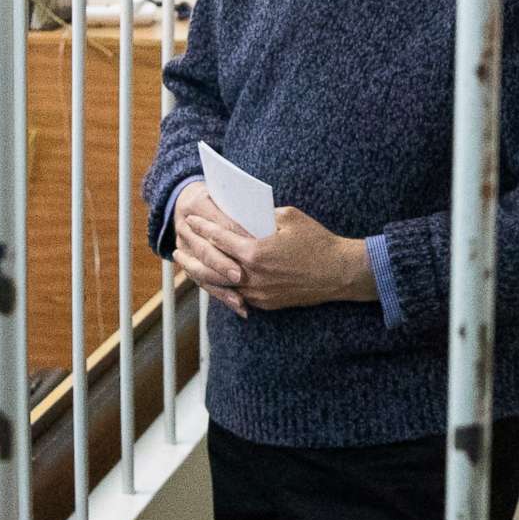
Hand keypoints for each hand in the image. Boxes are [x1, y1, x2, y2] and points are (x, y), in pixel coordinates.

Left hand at [175, 190, 377, 314]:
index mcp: (255, 252)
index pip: (220, 238)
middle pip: (212, 268)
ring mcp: (259, 293)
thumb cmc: (317, 242)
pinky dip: (225, 287)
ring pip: (222, 286)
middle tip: (178, 250)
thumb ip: (263, 215)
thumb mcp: (290, 217)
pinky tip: (216, 281)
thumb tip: (246, 215)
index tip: (191, 221)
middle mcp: (252, 276)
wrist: (340, 273)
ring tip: (190, 268)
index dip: (203, 228)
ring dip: (204, 276)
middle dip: (193, 257)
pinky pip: (239, 295)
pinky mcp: (267, 304)